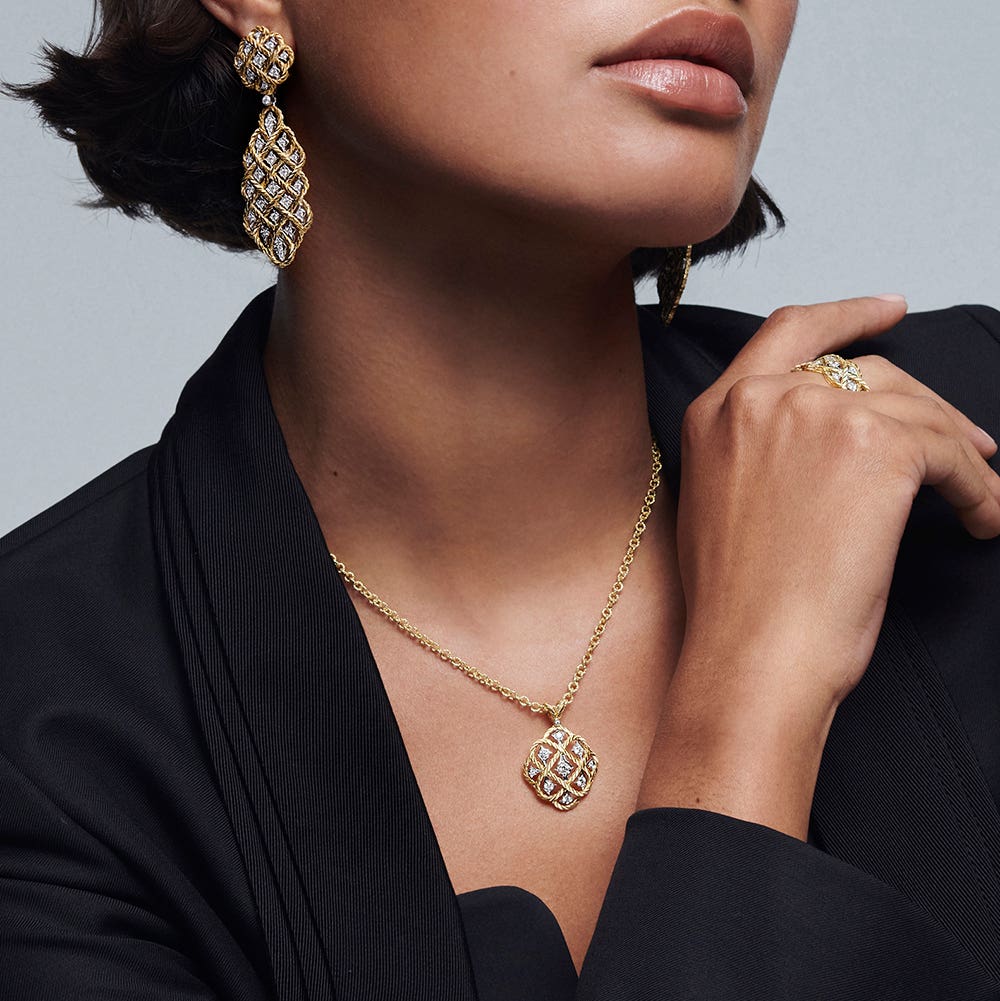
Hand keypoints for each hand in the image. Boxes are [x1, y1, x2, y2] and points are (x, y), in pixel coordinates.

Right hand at [634, 296, 999, 837]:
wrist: (750, 655)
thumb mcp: (725, 504)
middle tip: (964, 438)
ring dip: (957, 452)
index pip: (788, 332)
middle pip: (866, 369)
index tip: (889, 309)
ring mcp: (817, 414)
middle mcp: (760, 397)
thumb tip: (837, 444)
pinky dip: (980, 487)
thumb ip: (762, 451)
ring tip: (978, 494)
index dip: (845, 315)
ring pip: (916, 409)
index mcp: (715, 411)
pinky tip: (983, 520)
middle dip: (923, 402)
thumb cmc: (738, 604)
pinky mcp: (877, 446)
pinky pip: (951, 454)